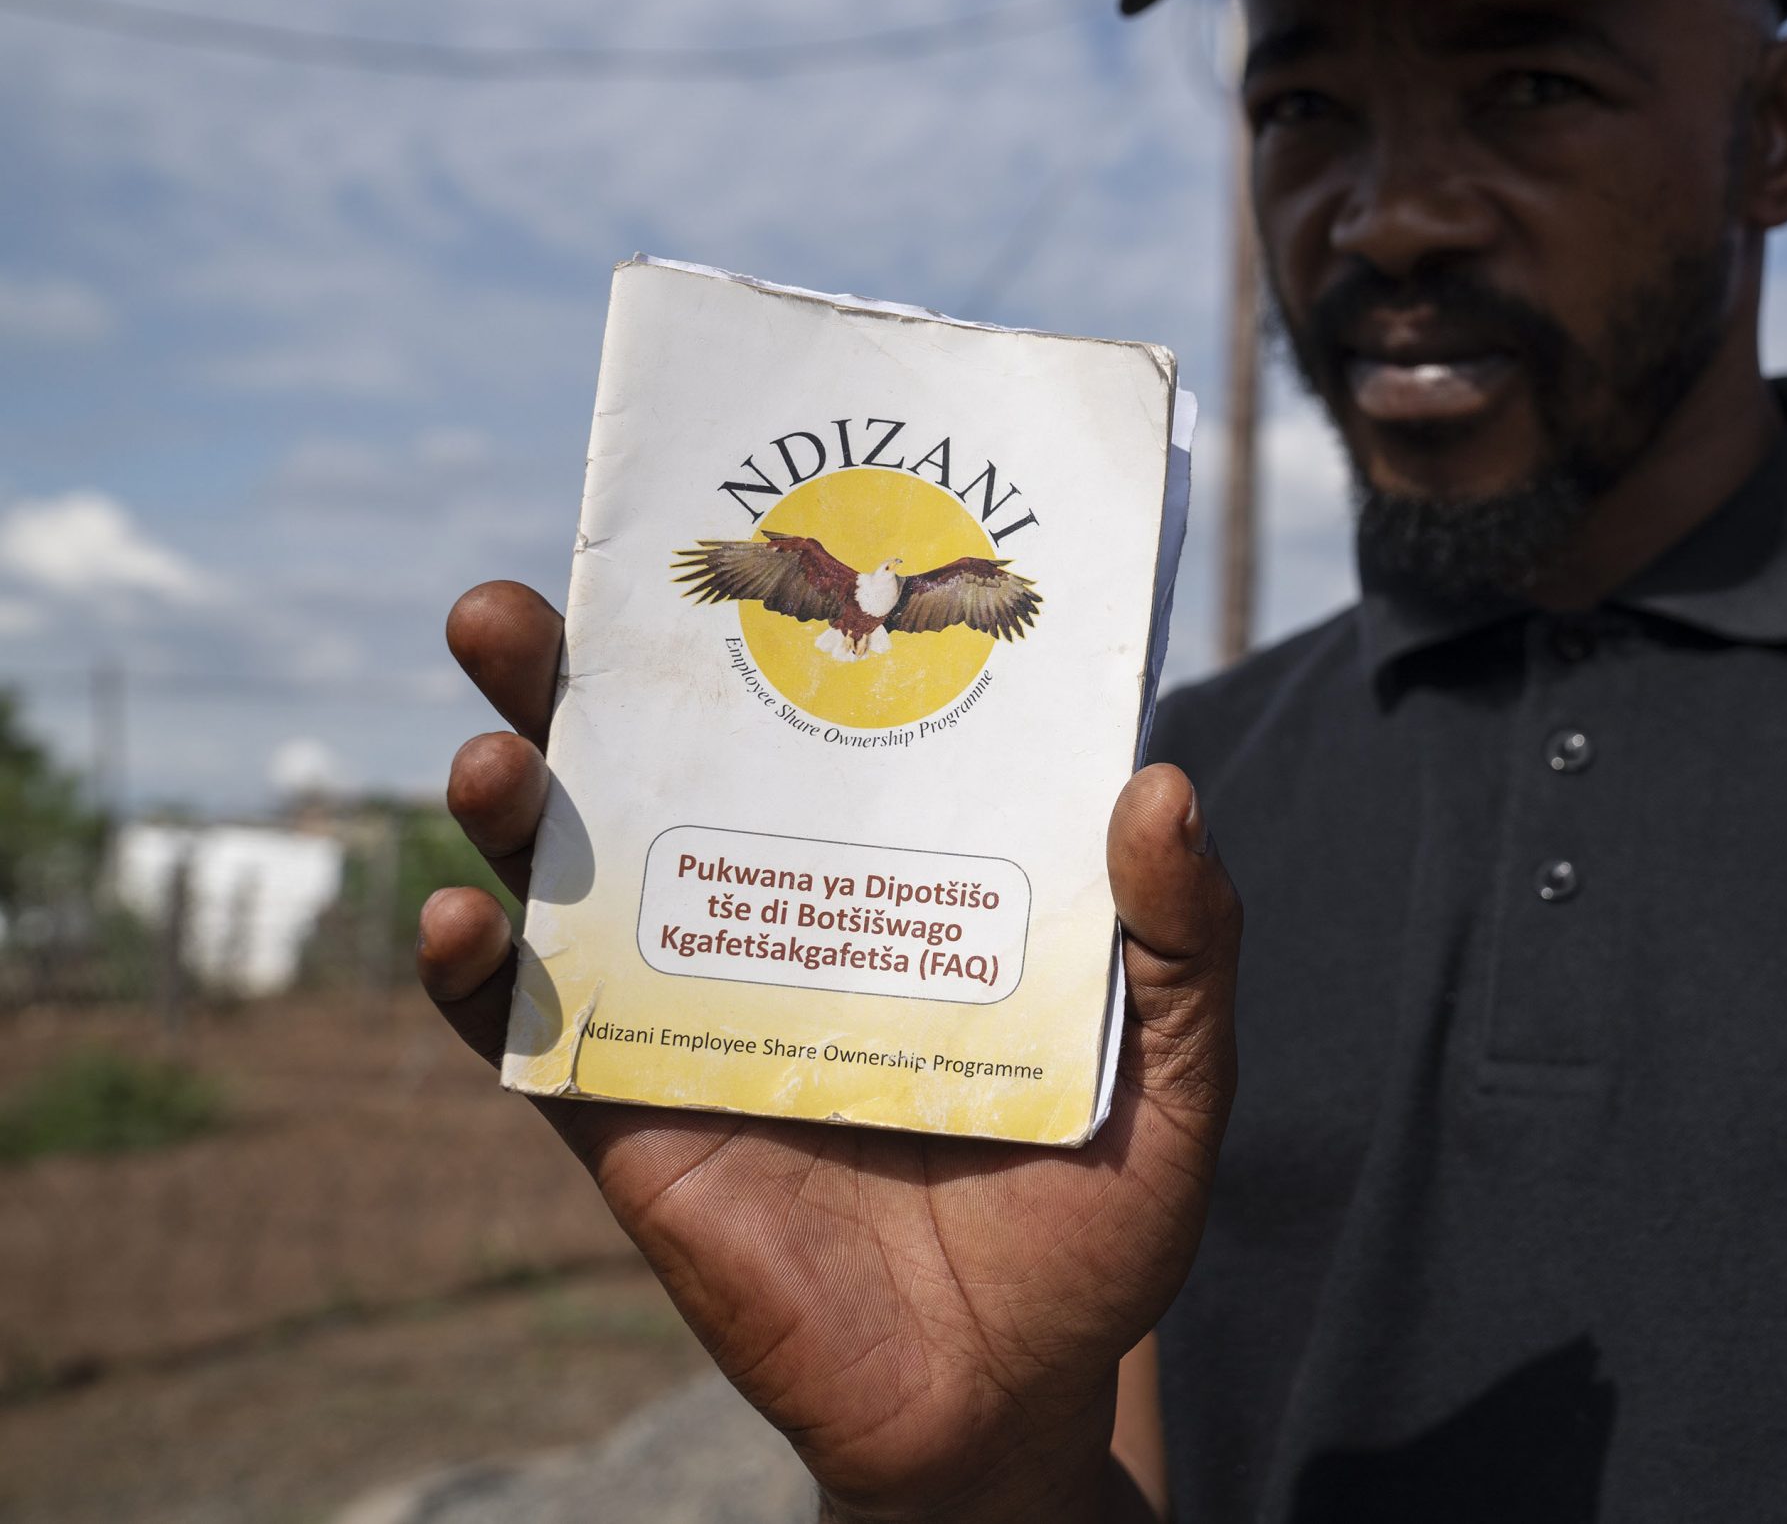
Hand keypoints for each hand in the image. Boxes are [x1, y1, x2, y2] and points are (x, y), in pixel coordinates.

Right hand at [422, 581, 1235, 1523]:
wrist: (1012, 1395)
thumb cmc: (1097, 1216)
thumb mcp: (1179, 1070)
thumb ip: (1187, 941)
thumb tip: (1160, 785)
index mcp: (906, 881)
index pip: (825, 731)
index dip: (767, 634)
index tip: (726, 528)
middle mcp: (790, 921)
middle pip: (661, 776)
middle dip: (574, 687)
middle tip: (512, 612)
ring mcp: (703, 1013)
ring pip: (573, 882)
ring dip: (511, 805)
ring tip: (494, 749)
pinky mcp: (639, 1125)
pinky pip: (533, 1044)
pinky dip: (478, 983)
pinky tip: (463, 922)